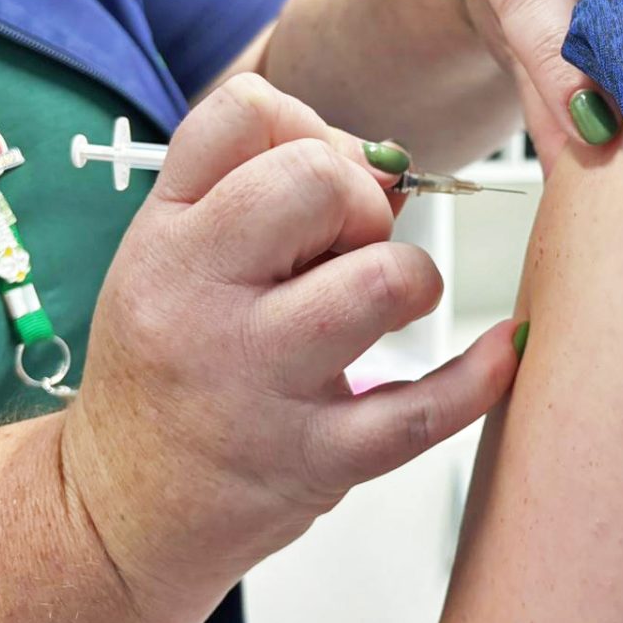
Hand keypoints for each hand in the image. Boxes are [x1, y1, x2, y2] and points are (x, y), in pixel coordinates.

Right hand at [60, 74, 519, 606]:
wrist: (123, 510)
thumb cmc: (169, 366)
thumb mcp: (180, 260)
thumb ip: (266, 193)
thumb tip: (390, 167)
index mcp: (165, 236)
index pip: (245, 112)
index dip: (308, 127)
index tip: (318, 176)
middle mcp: (198, 301)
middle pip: (317, 179)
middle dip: (362, 200)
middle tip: (350, 246)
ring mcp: (256, 383)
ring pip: (380, 280)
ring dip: (410, 277)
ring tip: (388, 304)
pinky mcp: (312, 461)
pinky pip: (421, 409)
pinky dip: (478, 375)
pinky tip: (499, 351)